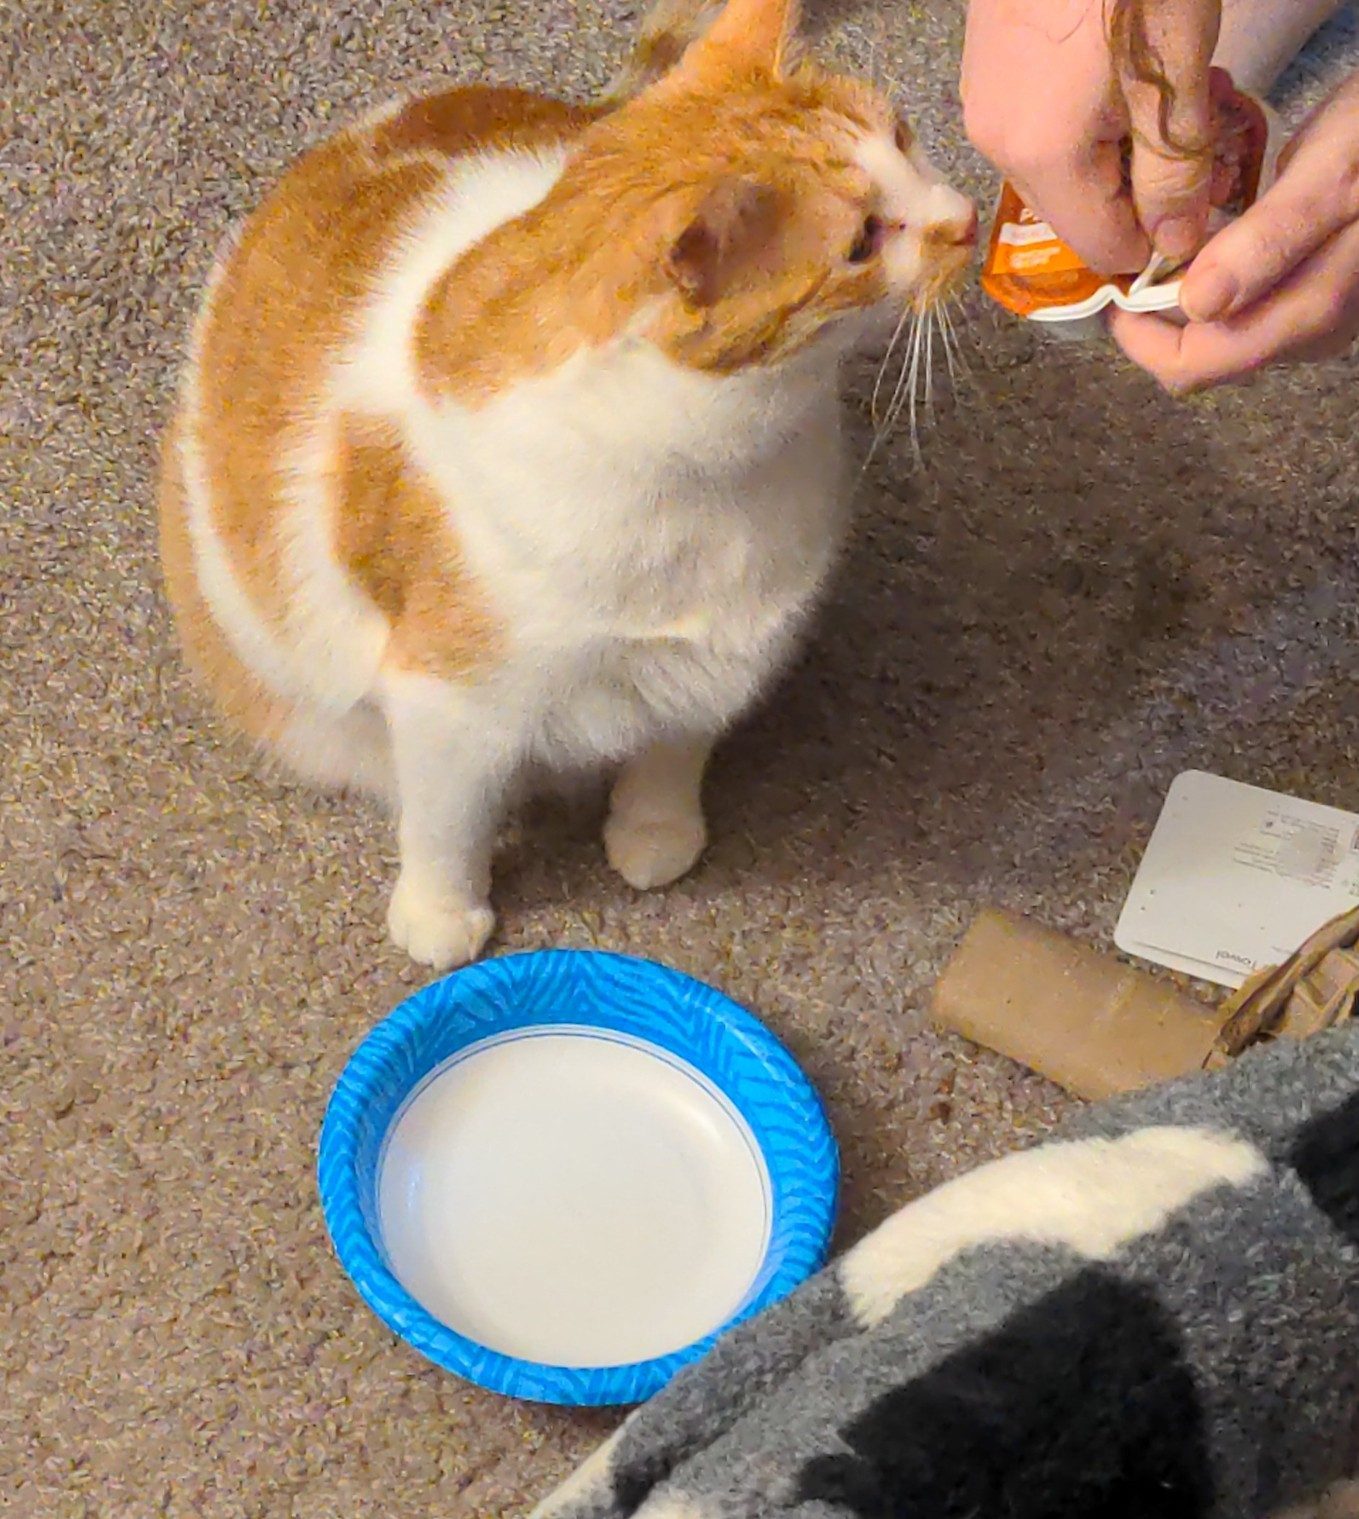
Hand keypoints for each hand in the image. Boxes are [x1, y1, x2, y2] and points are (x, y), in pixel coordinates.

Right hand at [962, 0, 1221, 272]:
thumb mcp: (1174, 79)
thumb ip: (1173, 174)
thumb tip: (1174, 241)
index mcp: (1042, 157)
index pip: (1101, 246)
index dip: (1157, 232)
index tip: (1198, 188)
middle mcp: (998, 145)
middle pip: (1079, 208)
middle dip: (1140, 186)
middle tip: (1193, 128)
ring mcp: (984, 105)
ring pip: (1061, 166)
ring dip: (1116, 148)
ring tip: (1157, 88)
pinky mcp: (985, 71)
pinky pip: (1039, 125)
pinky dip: (1086, 116)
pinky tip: (1117, 68)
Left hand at [1110, 69, 1358, 390]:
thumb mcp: (1333, 172)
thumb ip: (1270, 240)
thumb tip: (1199, 304)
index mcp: (1307, 314)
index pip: (1192, 367)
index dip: (1140, 337)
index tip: (1115, 285)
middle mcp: (1308, 331)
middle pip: (1202, 355)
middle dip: (1157, 317)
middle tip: (1134, 254)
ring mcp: (1315, 315)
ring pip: (1221, 330)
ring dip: (1184, 295)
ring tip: (1169, 239)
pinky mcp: (1317, 289)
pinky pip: (1246, 304)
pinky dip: (1215, 278)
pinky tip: (1212, 233)